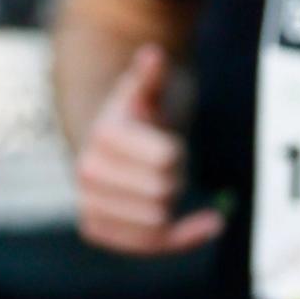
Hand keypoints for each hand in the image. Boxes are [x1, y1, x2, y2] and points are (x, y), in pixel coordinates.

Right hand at [73, 44, 221, 255]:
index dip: (176, 152)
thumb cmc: (134, 116)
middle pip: (163, 190)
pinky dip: (184, 238)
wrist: (104, 146)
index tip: (168, 146)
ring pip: (157, 219)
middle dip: (173, 179)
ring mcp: (88, 203)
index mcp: (102, 135)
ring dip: (169, 204)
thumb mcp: (144, 93)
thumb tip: (153, 54)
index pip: (167, 159)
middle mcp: (87, 171)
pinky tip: (212, 224)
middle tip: (162, 167)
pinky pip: (147, 244)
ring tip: (159, 186)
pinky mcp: (95, 229)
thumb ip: (150, 76)